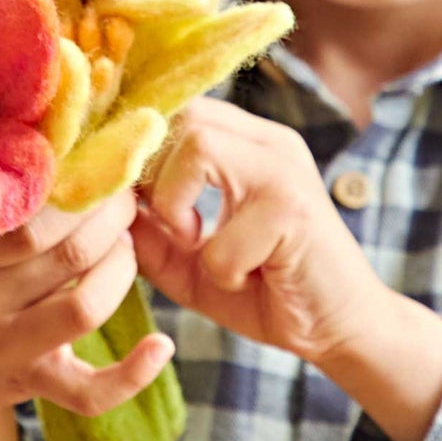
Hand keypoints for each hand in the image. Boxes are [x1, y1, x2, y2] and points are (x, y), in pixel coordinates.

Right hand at [0, 183, 173, 422]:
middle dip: (112, 216)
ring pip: (86, 305)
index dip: (79, 183)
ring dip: (123, 266)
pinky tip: (162, 345)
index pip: (28, 212)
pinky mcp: (32, 384)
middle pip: (68, 253)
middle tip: (127, 193)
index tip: (102, 159)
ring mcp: (4, 347)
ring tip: (128, 242)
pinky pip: (88, 392)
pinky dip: (131, 374)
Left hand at [129, 97, 382, 370]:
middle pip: (182, 117)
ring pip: (198, 146)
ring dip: (179, 208)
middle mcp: (270, 143)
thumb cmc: (265, 289)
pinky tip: (248, 279)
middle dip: (156, 178)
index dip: (142, 151)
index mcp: (247, 142)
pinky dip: (222, 269)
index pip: (178, 110)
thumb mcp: (191, 259)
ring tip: (200, 246)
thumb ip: (150, 230)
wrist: (341, 330)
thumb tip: (101, 203)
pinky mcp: (296, 213)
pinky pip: (222, 235)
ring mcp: (286, 172)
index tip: (132, 199)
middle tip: (173, 228)